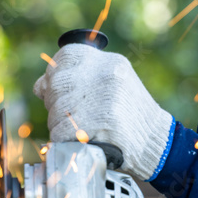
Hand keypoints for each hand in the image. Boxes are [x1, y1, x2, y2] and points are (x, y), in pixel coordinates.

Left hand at [33, 44, 173, 180]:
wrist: (156, 141)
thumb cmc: (129, 114)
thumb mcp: (112, 84)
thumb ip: (80, 78)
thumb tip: (40, 84)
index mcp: (110, 63)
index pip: (67, 55)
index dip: (55, 72)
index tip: (55, 86)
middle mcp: (107, 76)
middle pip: (57, 83)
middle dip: (54, 101)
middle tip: (65, 114)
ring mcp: (105, 98)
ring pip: (57, 110)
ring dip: (59, 123)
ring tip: (77, 129)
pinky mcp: (102, 123)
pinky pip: (63, 131)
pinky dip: (64, 139)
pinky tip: (78, 140)